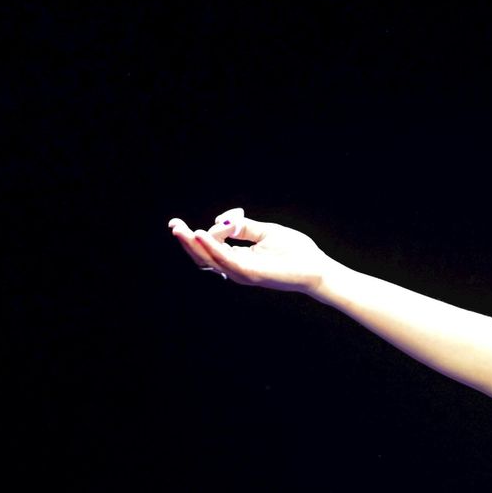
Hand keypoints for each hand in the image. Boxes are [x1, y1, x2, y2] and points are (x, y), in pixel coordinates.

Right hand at [168, 208, 333, 293]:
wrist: (318, 268)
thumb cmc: (296, 252)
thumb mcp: (266, 232)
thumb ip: (243, 226)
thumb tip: (221, 219)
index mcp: (238, 259)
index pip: (210, 249)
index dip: (196, 235)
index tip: (181, 222)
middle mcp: (236, 268)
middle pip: (203, 257)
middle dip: (186, 241)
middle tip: (173, 225)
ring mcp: (242, 273)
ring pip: (210, 260)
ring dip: (193, 244)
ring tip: (180, 230)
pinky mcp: (250, 273)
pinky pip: (226, 259)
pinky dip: (212, 247)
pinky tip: (201, 235)